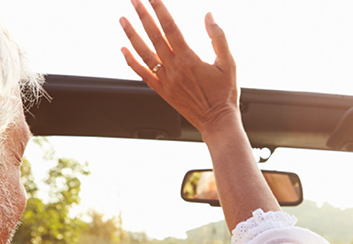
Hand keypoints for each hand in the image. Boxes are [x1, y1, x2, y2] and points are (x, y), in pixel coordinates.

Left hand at [120, 0, 238, 134]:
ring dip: (132, 35)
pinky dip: (131, 61)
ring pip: (143, 53)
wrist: (217, 122)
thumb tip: (209, 16)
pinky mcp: (162, 92)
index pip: (170, 27)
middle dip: (143, 15)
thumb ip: (218, 38)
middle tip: (134, 0)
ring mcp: (165, 80)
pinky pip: (143, 74)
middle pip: (153, 36)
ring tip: (123, 19)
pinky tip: (123, 50)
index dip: (160, 9)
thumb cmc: (225, 94)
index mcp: (189, 59)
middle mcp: (174, 68)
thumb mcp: (229, 63)